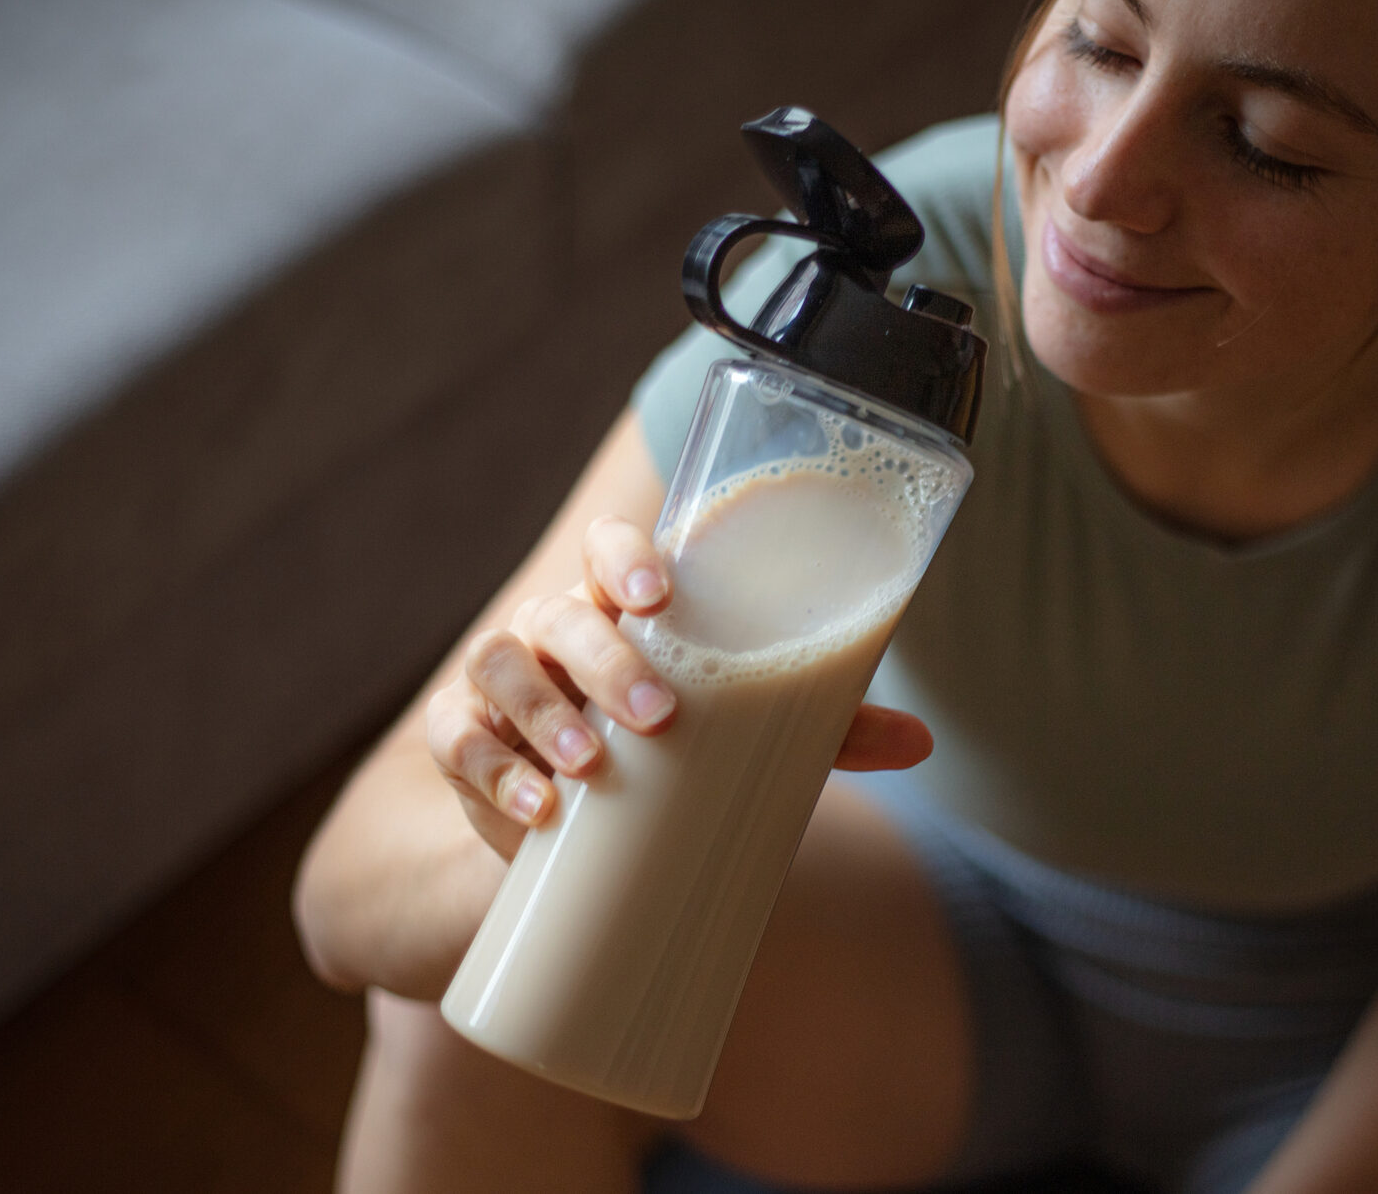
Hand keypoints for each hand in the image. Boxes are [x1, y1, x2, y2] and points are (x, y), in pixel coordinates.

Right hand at [426, 515, 933, 855]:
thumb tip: (919, 741)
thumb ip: (817, 726)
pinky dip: (493, 771)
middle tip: (657, 715)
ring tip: (592, 766)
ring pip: (500, 665)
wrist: (572, 831)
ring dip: (545, 714)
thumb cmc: (666, 750)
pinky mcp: (460, 743)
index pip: (607, 546)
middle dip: (605, 658)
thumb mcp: (741, 733)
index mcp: (616, 604)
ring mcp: (497, 682)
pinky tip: (537, 808)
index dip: (625, 554)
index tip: (658, 590)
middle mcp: (551, 628)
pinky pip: (459, 741)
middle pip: (560, 612)